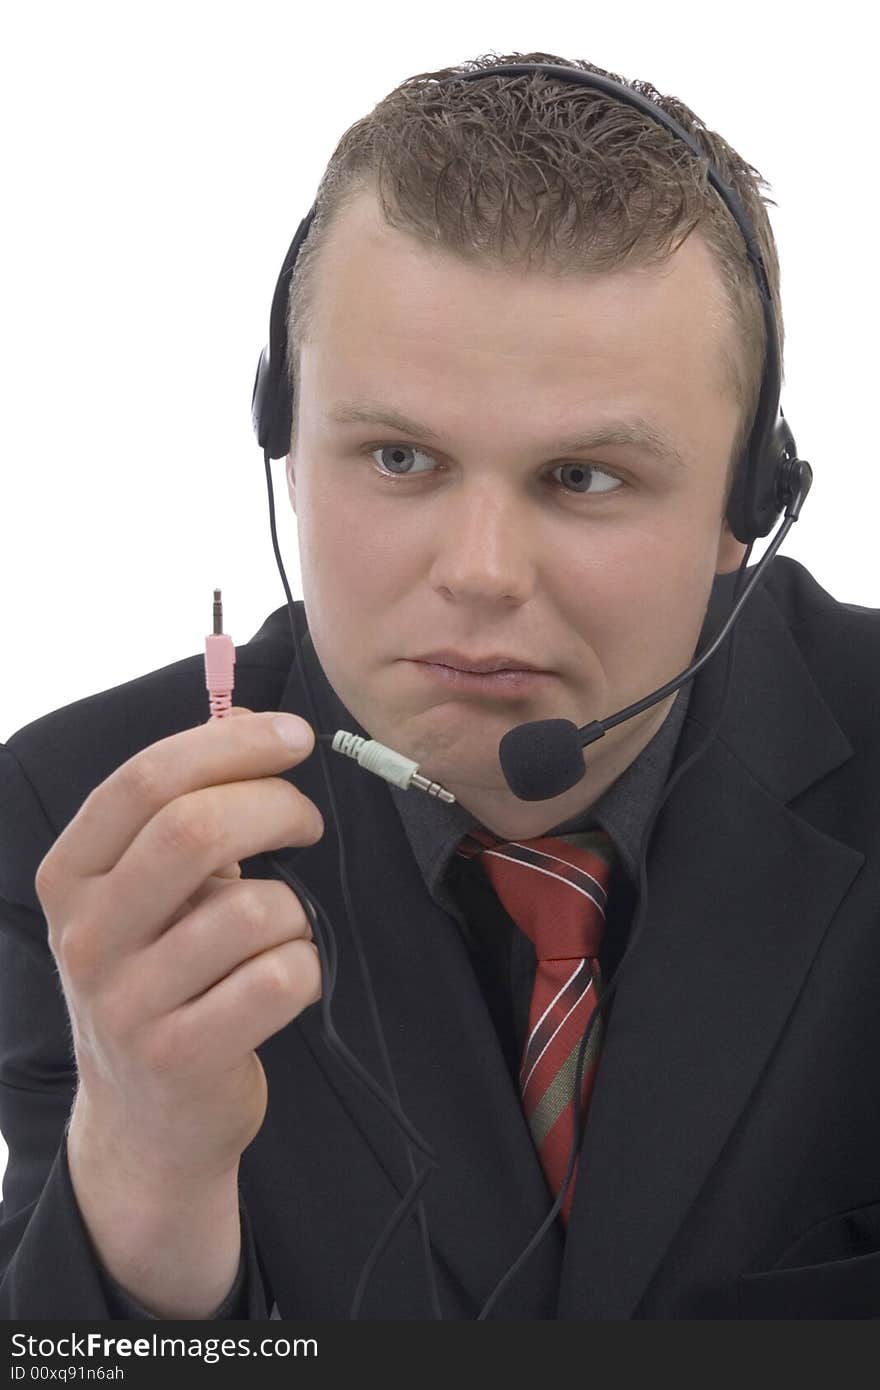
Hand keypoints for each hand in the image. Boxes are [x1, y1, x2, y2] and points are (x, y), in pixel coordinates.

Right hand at [36, 705, 323, 1186]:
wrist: (146, 1116)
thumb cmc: (161, 974)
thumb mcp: (150, 888)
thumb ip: (188, 803)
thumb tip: (246, 713)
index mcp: (72, 874)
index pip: (146, 779)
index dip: (232, 744)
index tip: (294, 736)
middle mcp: (87, 934)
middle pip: (196, 829)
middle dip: (277, 806)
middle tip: (306, 821)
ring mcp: (127, 1001)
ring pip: (255, 910)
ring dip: (295, 907)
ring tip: (281, 928)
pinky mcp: (181, 1056)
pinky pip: (282, 978)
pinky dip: (306, 967)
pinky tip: (283, 978)